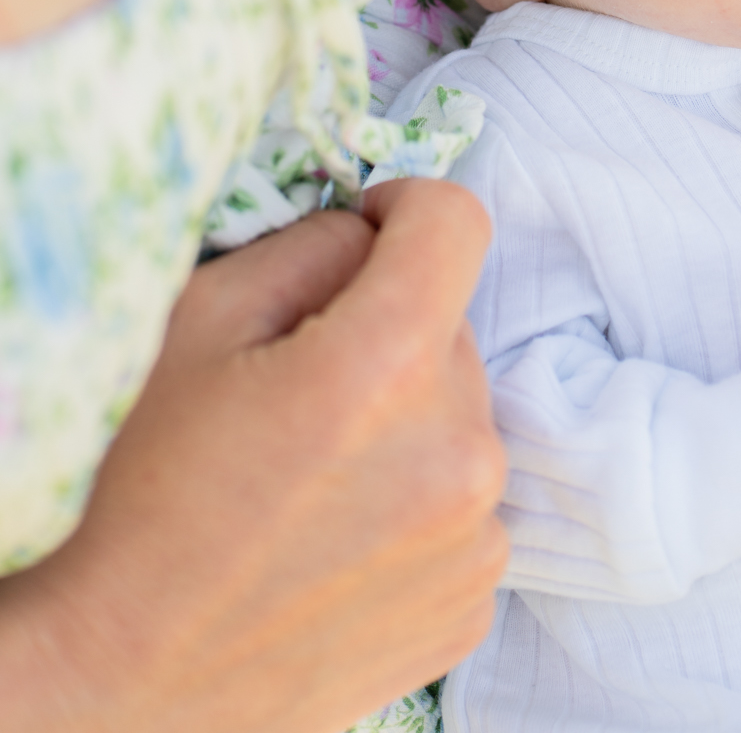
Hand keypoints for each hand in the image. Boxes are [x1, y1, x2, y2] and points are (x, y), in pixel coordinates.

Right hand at [0, 180, 507, 732]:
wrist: (118, 679)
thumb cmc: (137, 494)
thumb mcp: (197, 323)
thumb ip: (308, 249)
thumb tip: (370, 240)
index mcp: (386, 370)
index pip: (457, 224)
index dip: (406, 210)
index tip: (367, 238)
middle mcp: (455, 453)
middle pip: (451, 328)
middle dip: (388, 332)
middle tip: (299, 389)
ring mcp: (472, 539)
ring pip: (458, 417)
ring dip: (406, 420)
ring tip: (310, 476)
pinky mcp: (470, 603)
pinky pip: (464, 504)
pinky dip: (414, 500)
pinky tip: (333, 535)